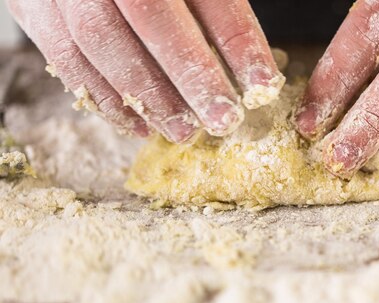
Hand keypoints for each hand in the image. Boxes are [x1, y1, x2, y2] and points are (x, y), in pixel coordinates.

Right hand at [7, 0, 284, 141]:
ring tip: (184, 131)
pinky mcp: (32, 5)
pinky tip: (141, 124)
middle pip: (150, 16)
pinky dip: (106, 98)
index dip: (238, 41)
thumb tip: (252, 65)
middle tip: (224, 120)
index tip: (264, 85)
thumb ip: (212, 4)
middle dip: (191, 75)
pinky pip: (65, 56)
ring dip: (147, 96)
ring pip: (101, 41)